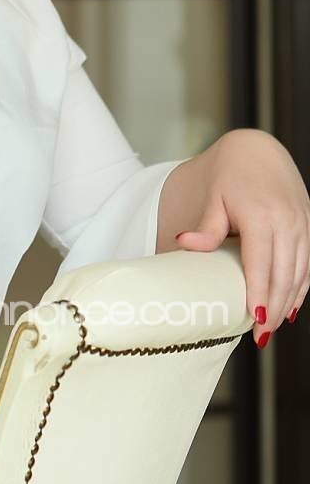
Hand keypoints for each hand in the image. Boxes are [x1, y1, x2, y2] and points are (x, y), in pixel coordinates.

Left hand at [174, 129, 309, 344]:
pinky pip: (307, 262)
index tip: (253, 319)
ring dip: (287, 301)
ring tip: (273, 327)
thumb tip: (185, 245)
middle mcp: (286, 220)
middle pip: (283, 274)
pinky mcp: (307, 224)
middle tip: (261, 335)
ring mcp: (301, 222)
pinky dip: (300, 286)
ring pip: (299, 271)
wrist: (258, 148)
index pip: (261, 263)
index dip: (258, 293)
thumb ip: (206, 227)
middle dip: (273, 307)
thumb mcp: (212, 198)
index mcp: (261, 215)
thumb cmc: (229, 174)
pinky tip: (290, 306)